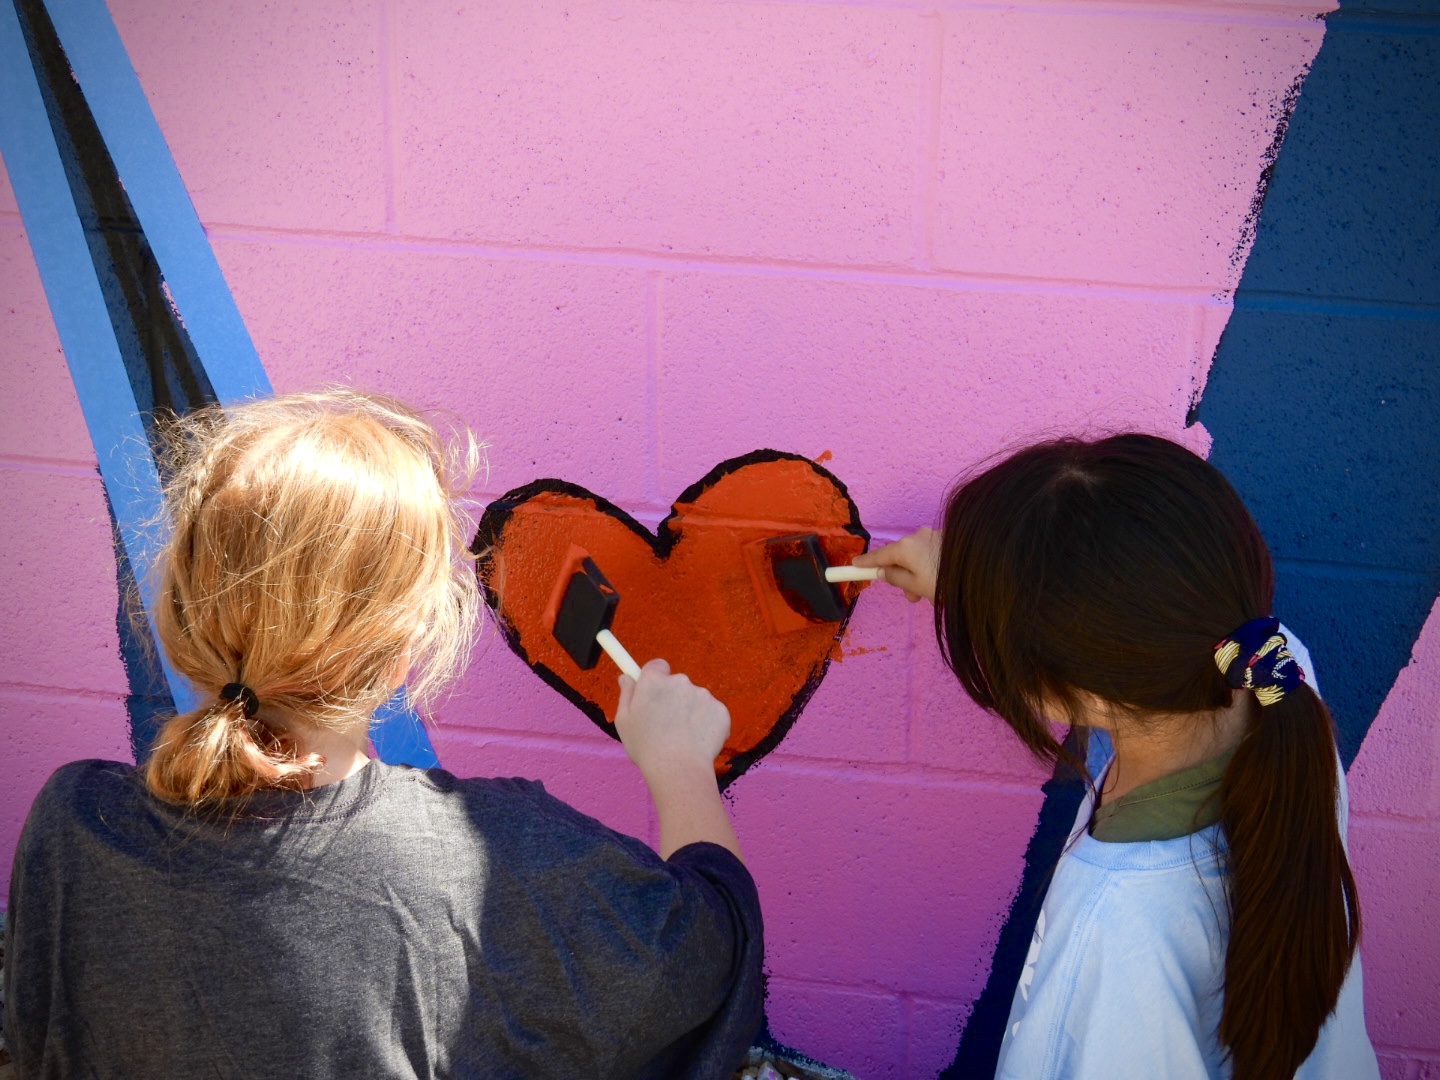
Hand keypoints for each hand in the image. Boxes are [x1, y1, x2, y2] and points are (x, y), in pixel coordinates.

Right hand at [614, 659, 730, 780]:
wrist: (678, 769)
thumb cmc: (646, 747)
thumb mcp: (624, 721)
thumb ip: (627, 694)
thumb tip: (626, 677)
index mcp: (655, 681)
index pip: (657, 666)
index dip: (655, 679)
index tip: (654, 693)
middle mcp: (680, 681)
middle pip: (677, 684)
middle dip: (674, 699)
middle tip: (667, 725)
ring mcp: (703, 694)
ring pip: (696, 699)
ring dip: (691, 712)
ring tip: (682, 738)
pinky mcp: (721, 710)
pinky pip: (712, 713)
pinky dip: (706, 724)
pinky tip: (697, 742)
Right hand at [851, 527, 940, 603]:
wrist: (981, 576)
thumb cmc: (943, 583)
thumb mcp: (915, 585)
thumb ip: (895, 577)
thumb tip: (883, 570)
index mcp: (905, 547)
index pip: (880, 555)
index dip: (866, 562)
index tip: (854, 564)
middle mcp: (917, 536)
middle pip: (900, 556)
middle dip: (903, 576)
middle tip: (913, 596)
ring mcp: (933, 535)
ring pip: (916, 556)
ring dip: (918, 574)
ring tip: (931, 594)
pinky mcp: (946, 539)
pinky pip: (929, 553)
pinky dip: (929, 566)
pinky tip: (940, 580)